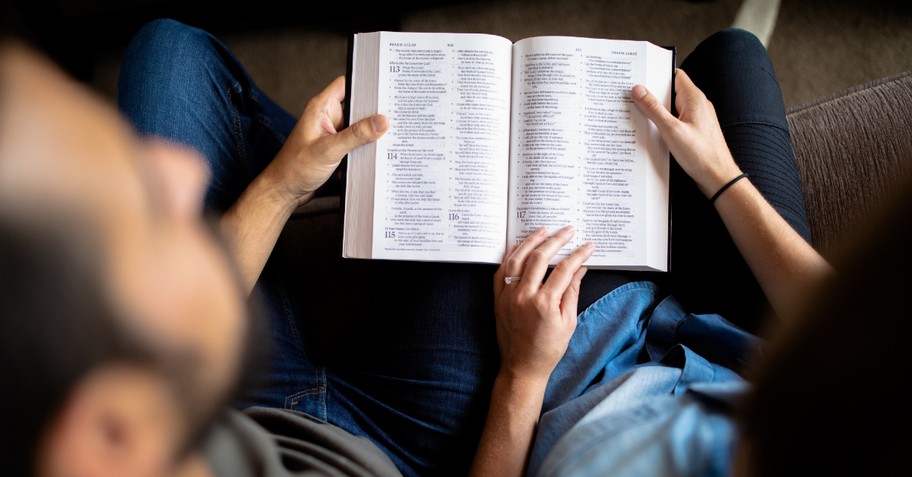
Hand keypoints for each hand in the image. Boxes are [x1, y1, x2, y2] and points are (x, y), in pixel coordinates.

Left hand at [263, 75, 387, 207]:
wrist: (285, 191)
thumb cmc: (296, 168)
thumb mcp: (329, 149)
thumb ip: (357, 135)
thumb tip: (381, 122)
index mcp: (321, 108)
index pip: (346, 85)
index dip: (364, 84)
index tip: (384, 88)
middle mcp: (327, 117)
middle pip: (357, 107)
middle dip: (373, 112)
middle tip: (393, 115)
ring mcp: (332, 133)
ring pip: (358, 126)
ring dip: (370, 133)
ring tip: (389, 135)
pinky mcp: (336, 148)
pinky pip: (356, 142)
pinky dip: (365, 146)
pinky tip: (376, 152)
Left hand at [493, 226, 592, 381]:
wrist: (522, 367)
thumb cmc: (549, 348)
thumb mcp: (568, 322)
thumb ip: (572, 292)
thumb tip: (580, 268)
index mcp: (545, 303)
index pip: (564, 269)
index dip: (578, 254)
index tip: (587, 245)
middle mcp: (524, 296)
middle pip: (540, 258)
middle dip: (556, 240)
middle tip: (568, 230)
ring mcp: (508, 296)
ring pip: (517, 259)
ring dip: (530, 241)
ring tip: (543, 230)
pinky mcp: (498, 299)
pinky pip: (501, 271)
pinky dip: (509, 256)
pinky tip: (518, 246)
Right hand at [631, 68, 741, 197]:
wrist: (718, 177)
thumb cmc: (700, 155)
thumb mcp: (671, 130)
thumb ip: (654, 109)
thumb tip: (638, 90)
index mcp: (694, 98)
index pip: (674, 75)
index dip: (657, 74)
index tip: (639, 76)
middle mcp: (697, 105)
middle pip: (671, 91)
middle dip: (653, 94)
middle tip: (632, 96)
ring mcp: (696, 118)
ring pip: (672, 107)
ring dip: (657, 110)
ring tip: (638, 113)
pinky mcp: (694, 131)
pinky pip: (675, 120)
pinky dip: (663, 122)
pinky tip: (652, 130)